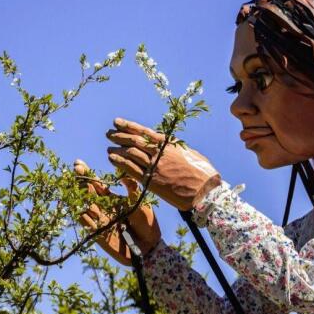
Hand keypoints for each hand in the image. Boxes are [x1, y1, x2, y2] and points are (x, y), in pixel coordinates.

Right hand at [74, 159, 160, 265]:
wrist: (148, 246)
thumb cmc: (146, 223)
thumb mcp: (140, 202)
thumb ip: (131, 188)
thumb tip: (122, 173)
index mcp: (111, 199)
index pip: (96, 184)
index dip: (88, 174)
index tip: (79, 163)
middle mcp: (102, 208)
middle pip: (87, 192)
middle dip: (81, 180)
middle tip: (76, 169)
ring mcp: (99, 220)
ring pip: (84, 206)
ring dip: (81, 195)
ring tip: (81, 184)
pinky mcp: (97, 234)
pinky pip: (86, 223)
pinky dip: (82, 215)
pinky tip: (81, 206)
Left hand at [106, 117, 221, 210]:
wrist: (205, 191)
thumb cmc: (202, 172)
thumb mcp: (190, 153)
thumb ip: (176, 148)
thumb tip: (168, 144)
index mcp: (169, 144)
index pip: (144, 132)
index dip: (128, 126)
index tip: (117, 122)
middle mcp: (160, 153)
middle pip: (134, 141)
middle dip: (119, 136)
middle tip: (109, 134)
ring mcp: (155, 167)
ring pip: (130, 154)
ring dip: (117, 150)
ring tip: (109, 148)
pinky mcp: (152, 181)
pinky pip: (131, 169)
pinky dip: (120, 163)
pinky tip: (112, 159)